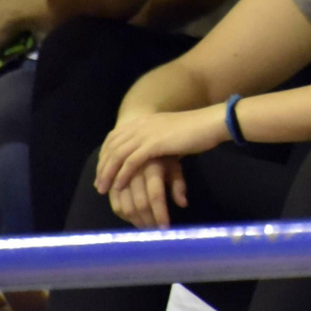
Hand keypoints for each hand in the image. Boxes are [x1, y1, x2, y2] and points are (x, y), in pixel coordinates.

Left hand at [95, 106, 227, 196]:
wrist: (212, 123)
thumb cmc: (197, 130)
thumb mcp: (171, 134)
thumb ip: (159, 142)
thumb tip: (154, 157)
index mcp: (143, 121)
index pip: (114, 137)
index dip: (105, 155)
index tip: (101, 171)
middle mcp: (141, 125)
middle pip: (112, 146)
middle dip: (102, 167)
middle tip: (98, 185)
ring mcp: (146, 133)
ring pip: (118, 155)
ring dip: (108, 173)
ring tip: (104, 189)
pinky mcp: (154, 144)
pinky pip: (131, 161)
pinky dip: (122, 174)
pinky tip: (119, 186)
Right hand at [108, 157, 187, 229]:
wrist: (140, 142)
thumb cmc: (162, 157)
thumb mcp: (174, 167)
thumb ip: (179, 184)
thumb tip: (183, 204)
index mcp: (152, 167)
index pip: (155, 195)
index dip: (160, 213)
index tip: (165, 228)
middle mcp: (134, 172)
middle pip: (139, 203)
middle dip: (148, 221)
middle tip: (155, 231)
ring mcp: (119, 178)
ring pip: (125, 206)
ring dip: (136, 221)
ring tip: (146, 228)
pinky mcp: (110, 182)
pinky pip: (114, 203)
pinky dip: (123, 215)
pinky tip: (133, 220)